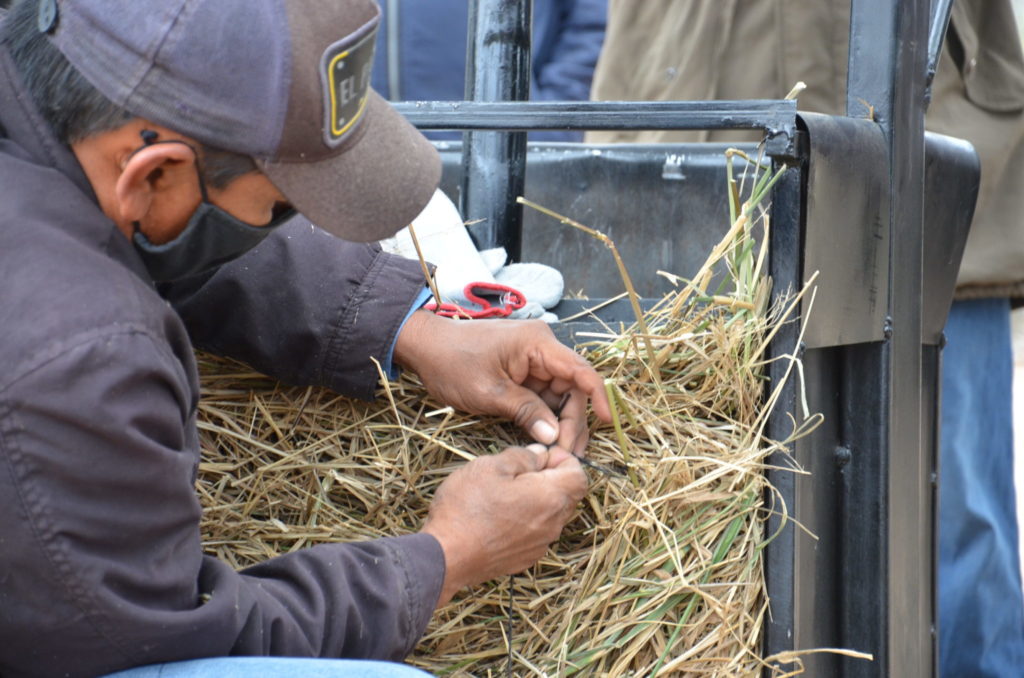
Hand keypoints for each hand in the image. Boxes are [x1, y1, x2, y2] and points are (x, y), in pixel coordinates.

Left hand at [393, 311, 611, 452]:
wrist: (424, 348)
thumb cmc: (453, 362)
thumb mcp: (489, 392)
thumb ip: (525, 411)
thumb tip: (554, 435)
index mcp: (538, 344)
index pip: (580, 370)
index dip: (597, 397)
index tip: (606, 422)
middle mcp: (542, 349)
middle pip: (573, 388)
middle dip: (573, 421)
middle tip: (567, 454)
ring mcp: (533, 361)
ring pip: (561, 396)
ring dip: (562, 423)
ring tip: (561, 453)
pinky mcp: (523, 373)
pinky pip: (545, 397)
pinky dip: (547, 418)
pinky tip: (548, 440)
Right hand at [421, 445, 586, 606]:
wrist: (446, 557)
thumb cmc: (468, 508)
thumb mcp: (491, 466)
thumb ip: (523, 456)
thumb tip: (540, 454)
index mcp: (551, 496)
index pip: (579, 474)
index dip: (562, 459)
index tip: (538, 456)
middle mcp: (553, 523)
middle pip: (567, 495)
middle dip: (550, 479)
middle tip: (518, 472)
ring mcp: (540, 544)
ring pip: (551, 515)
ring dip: (537, 500)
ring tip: (504, 494)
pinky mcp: (525, 558)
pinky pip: (536, 533)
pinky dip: (525, 521)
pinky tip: (498, 517)